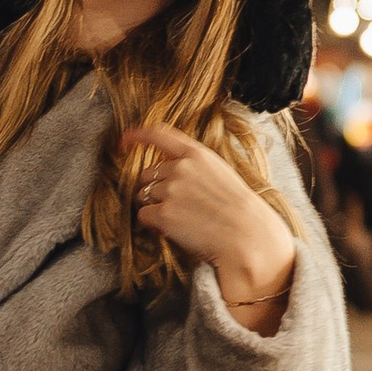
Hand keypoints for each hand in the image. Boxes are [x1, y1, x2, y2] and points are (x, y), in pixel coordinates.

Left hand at [124, 124, 297, 313]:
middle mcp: (180, 168)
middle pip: (147, 174)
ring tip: (180, 219)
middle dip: (154, 188)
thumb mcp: (220, 173)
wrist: (247, 235)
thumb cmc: (239, 209)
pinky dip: (153, 224)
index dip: (137, 136)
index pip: (159, 135)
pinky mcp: (163, 214)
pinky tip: (173, 229)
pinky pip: (144, 216)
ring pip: (143, 196)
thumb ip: (194, 166)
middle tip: (175, 206)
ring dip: (154, 207)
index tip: (124, 141)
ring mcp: (170, 190)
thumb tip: (169, 170)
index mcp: (196, 154)